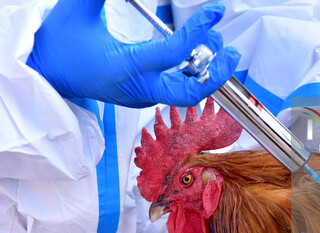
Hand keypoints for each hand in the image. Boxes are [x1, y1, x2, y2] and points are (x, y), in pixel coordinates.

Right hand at [27, 0, 239, 107]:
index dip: (198, 30)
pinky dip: (191, 72)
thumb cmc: (60, 43)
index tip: (215, 10)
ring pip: (186, 92)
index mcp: (124, 67)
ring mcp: (142, 96)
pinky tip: (196, 51)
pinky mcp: (143, 96)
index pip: (173, 52)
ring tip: (215, 42)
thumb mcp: (79, 8)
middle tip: (232, 50)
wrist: (47, 73)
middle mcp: (138, 87)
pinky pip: (176, 89)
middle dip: (216, 73)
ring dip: (206, 71)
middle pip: (189, 92)